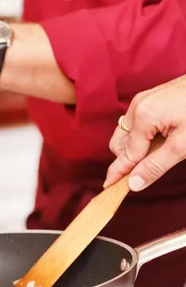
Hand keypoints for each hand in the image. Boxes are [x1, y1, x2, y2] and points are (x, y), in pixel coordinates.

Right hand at [104, 75, 185, 190]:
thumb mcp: (184, 145)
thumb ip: (156, 166)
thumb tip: (133, 184)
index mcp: (143, 116)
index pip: (126, 154)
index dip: (118, 173)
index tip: (107, 187)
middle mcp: (136, 106)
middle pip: (119, 144)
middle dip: (130, 158)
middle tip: (150, 168)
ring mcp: (141, 100)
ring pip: (125, 134)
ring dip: (137, 147)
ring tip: (162, 149)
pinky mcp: (148, 99)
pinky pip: (135, 123)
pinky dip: (143, 136)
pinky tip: (162, 137)